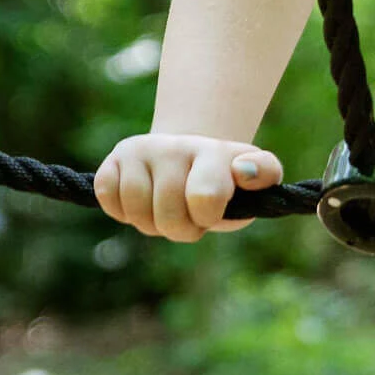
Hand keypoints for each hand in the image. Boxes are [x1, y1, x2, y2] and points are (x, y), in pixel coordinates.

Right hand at [93, 134, 283, 243]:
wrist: (192, 158)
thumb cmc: (227, 180)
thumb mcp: (257, 177)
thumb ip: (265, 173)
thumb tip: (243, 171)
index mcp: (212, 152)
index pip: (204, 196)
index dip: (206, 218)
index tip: (211, 212)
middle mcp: (174, 146)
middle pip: (167, 215)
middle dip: (179, 229)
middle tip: (189, 217)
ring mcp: (141, 150)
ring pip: (135, 209)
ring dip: (150, 224)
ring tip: (165, 211)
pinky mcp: (114, 159)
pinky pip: (108, 197)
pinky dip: (122, 212)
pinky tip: (141, 203)